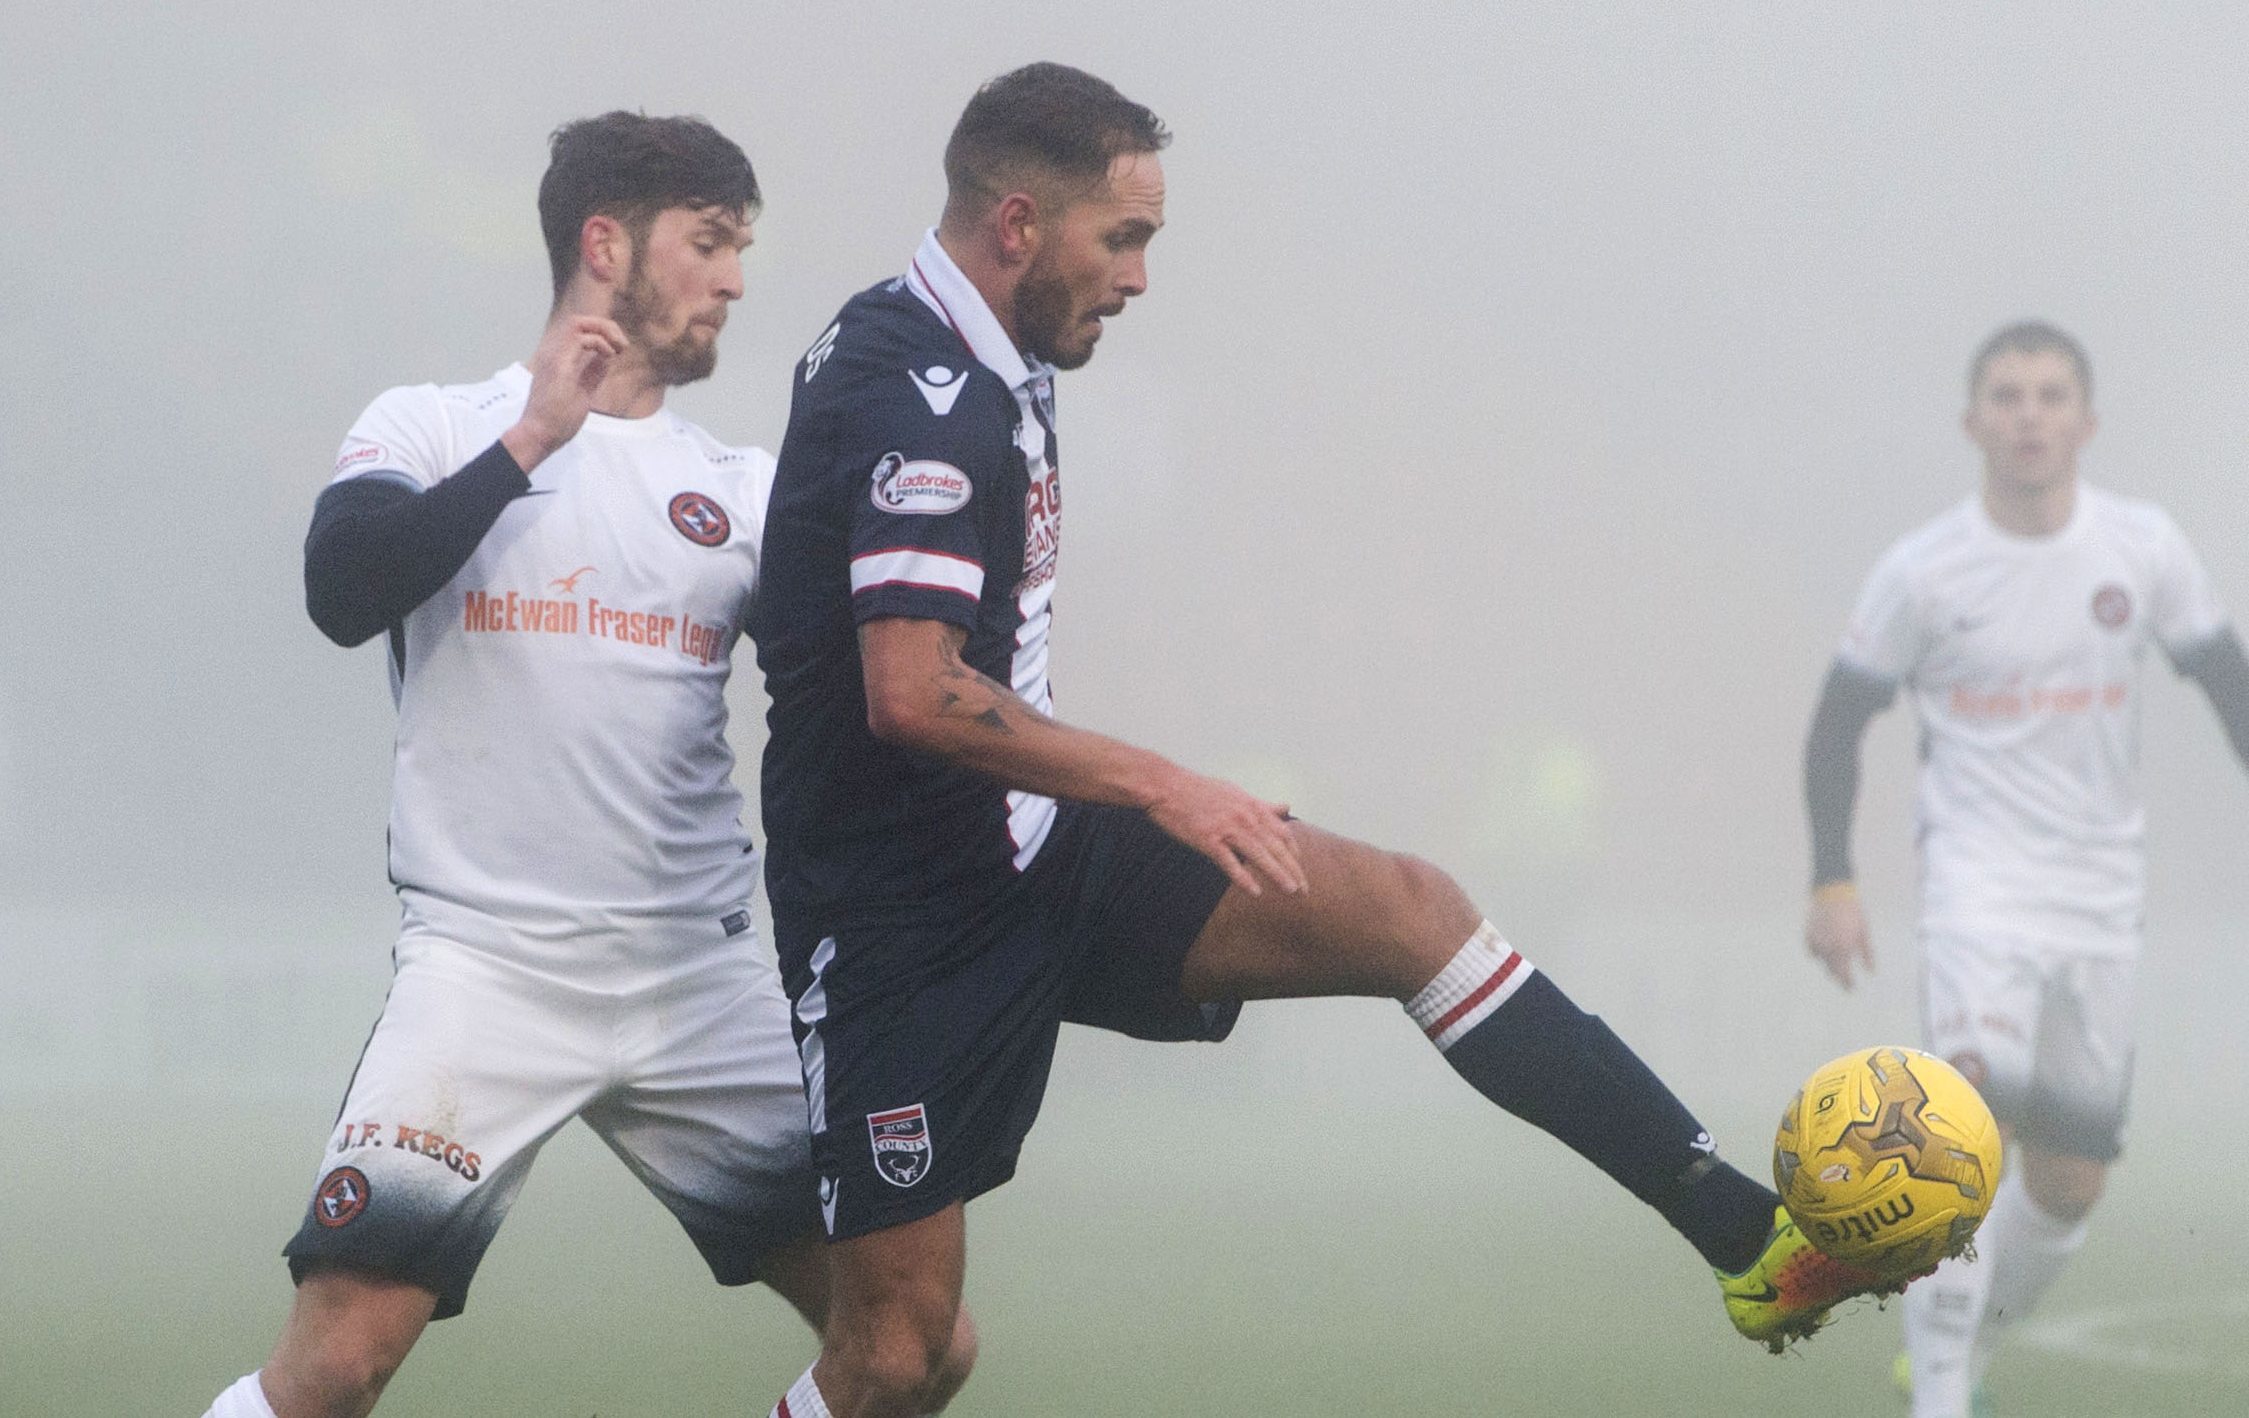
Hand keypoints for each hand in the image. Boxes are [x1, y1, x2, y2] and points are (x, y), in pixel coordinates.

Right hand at [502, 315, 628, 471]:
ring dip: (604, 330)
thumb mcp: (583, 390)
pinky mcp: (557, 364)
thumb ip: (593, 371)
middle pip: (579, 321)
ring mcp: (552, 356)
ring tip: (619, 347)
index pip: (579, 330)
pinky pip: (580, 338)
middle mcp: (552, 352)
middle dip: (606, 326)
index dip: (602, 332)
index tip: (619, 349)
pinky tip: (609, 356)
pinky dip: (600, 343)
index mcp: (557, 358)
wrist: (539, 435)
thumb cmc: (558, 419)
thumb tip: (608, 356)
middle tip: (622, 345)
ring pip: (578, 323)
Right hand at [1145, 770, 1305, 897]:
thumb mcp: (1236, 792)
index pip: (1282, 833)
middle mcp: (1245, 817)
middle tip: (1305, 890)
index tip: (1300, 869)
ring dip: (1277, 874)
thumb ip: (1263, 804)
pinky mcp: (1208, 839)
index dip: (1294, 853)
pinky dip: (1243, 877)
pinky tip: (1254, 891)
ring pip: (1259, 855)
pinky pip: (1229, 862)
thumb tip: (1286, 807)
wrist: (1166, 786)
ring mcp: (1227, 828)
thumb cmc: (1199, 789)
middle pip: (1276, 847)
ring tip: (1291, 891)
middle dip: (1293, 870)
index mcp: (1252, 806)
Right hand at [1805, 883, 1872, 989]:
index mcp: (1844, 947)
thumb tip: (1870, 971)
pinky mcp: (1808, 935)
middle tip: (1844, 982)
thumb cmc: (1853, 912)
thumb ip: (1867, 954)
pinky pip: (1812, 951)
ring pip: (1821, 962)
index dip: (1847, 983)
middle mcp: (1828, 947)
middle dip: (1838, 977)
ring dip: (1829, 964)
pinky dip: (1818, 953)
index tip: (1851, 988)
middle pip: (1831, 971)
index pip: (1844, 973)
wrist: (1833, 893)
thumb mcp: (1864, 932)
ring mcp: (1816, 941)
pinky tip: (1825, 950)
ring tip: (1836, 963)